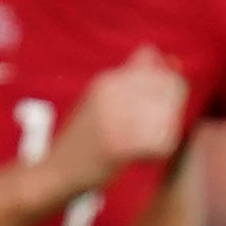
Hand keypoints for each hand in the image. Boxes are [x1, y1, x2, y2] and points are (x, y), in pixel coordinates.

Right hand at [46, 47, 189, 195]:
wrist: (53, 173)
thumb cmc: (81, 140)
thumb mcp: (100, 98)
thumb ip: (129, 74)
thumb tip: (159, 51)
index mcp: (108, 79)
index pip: (165, 74)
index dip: (169, 97)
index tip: (152, 115)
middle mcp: (112, 93)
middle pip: (172, 92)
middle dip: (170, 115)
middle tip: (149, 134)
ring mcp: (115, 118)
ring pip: (169, 118)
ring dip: (163, 135)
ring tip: (141, 148)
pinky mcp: (119, 146)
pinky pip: (161, 144)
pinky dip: (156, 155)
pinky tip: (139, 160)